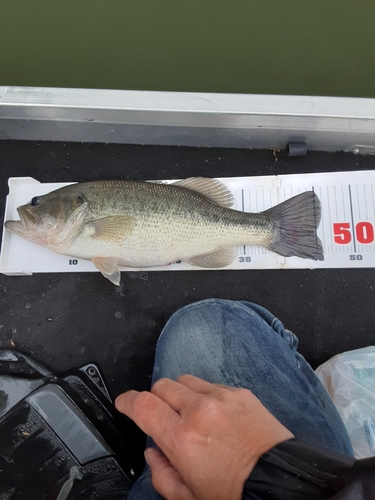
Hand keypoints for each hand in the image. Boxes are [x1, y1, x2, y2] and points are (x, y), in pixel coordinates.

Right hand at [115, 375, 292, 499]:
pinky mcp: (241, 393)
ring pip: (186, 380)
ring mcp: (222, 398)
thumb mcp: (190, 498)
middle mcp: (200, 411)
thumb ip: (162, 475)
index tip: (125, 403)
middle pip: (162, 386)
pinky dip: (205, 396)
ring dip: (180, 395)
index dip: (127, 401)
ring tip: (190, 415)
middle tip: (162, 416)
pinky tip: (215, 415)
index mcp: (182, 439)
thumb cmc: (237, 494)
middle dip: (155, 399)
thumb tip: (154, 454)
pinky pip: (212, 384)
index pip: (143, 405)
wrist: (283, 484)